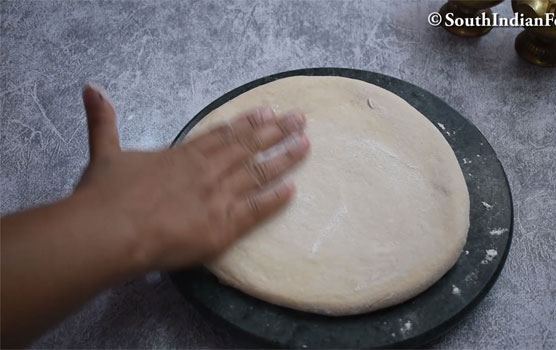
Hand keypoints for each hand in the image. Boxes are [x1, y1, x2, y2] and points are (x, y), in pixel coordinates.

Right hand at [76, 84, 309, 269]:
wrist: (109, 232)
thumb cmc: (105, 196)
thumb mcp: (103, 153)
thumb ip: (103, 121)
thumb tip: (91, 88)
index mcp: (182, 156)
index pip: (223, 134)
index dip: (248, 123)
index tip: (268, 111)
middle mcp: (206, 171)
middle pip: (248, 147)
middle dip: (276, 132)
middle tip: (300, 119)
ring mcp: (217, 198)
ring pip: (257, 172)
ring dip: (283, 158)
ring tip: (306, 144)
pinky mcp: (222, 227)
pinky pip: (256, 210)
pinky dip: (275, 200)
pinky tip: (293, 190)